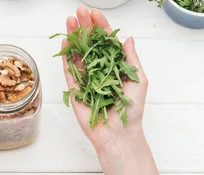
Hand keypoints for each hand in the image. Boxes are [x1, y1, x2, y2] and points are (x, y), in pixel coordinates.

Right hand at [61, 7, 161, 174]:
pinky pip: (69, 70)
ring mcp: (86, 79)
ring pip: (78, 53)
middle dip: (84, 27)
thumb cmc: (132, 110)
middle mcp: (99, 70)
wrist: (118, 134)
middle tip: (78, 12)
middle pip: (90, 44)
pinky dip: (67, 56)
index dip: (100, 27)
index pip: (106, 42)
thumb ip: (131, 58)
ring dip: (74, 37)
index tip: (94, 13)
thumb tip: (127, 38)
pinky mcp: (75, 89)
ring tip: (69, 21)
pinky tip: (65, 43)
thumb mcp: (139, 79)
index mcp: (115, 66)